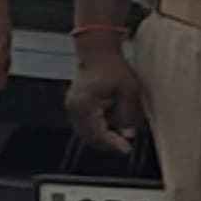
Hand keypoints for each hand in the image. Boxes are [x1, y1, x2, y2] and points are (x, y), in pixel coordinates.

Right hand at [63, 40, 144, 154]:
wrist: (97, 51)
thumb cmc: (114, 67)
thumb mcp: (128, 89)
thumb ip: (128, 113)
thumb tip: (128, 135)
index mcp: (85, 105)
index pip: (98, 133)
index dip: (113, 144)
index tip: (127, 149)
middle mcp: (74, 108)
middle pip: (89, 137)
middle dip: (107, 143)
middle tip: (125, 145)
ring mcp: (71, 107)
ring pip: (85, 133)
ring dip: (102, 137)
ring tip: (120, 136)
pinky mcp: (73, 105)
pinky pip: (84, 124)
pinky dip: (97, 128)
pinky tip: (111, 124)